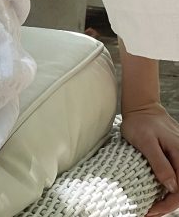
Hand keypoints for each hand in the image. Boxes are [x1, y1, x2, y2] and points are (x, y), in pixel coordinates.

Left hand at [120, 102, 178, 216]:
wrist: (141, 107)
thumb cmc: (140, 122)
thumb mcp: (146, 141)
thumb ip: (159, 163)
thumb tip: (171, 187)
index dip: (168, 204)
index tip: (152, 211)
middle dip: (167, 205)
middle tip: (150, 212)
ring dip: (167, 198)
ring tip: (152, 207)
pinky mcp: (174, 157)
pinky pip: (175, 176)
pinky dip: (166, 189)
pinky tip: (155, 194)